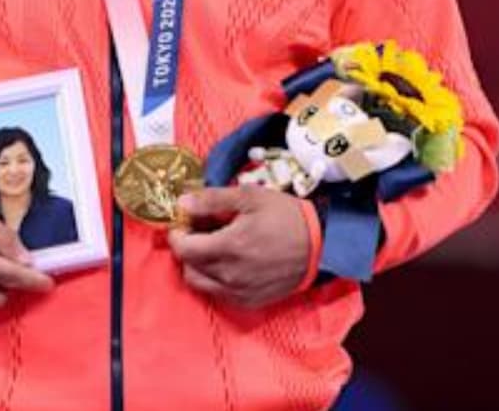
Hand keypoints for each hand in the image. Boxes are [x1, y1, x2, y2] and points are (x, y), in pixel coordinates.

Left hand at [166, 186, 311, 308]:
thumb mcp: (250, 197)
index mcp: (229, 247)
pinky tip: (228, 263)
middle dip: (187, 249)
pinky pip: (218, 294)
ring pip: (200, 284)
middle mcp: (230, 275)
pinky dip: (214, 280)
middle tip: (199, 232)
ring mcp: (240, 292)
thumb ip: (212, 200)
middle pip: (187, 268)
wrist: (320, 245)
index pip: (182, 249)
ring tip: (213, 248)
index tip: (184, 223)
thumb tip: (181, 204)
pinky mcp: (250, 302)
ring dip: (198, 266)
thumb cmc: (285, 216)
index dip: (177, 234)